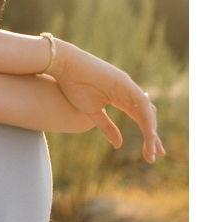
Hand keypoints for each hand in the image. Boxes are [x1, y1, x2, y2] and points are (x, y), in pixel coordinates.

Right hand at [50, 40, 165, 162]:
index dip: (146, 135)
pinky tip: (149, 133)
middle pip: (146, 116)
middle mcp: (127, 91)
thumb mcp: (92, 112)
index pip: (139, 118)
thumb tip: (119, 144)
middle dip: (153, 137)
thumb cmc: (73, 86)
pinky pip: (141, 103)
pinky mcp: (124, 82)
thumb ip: (107, 127)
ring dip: (151, 131)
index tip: (150, 154)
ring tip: (153, 150)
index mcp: (120, 97)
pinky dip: (146, 118)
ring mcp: (127, 86)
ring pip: (146, 111)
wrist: (63, 66)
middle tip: (158, 155)